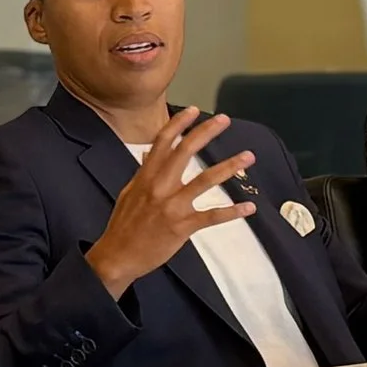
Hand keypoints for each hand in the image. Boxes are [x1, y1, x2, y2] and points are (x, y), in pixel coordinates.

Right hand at [85, 107, 254, 299]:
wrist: (118, 256)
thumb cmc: (123, 225)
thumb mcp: (129, 193)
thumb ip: (143, 172)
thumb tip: (149, 153)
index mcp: (146, 176)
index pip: (163, 141)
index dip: (178, 123)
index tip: (193, 110)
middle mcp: (160, 186)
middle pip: (185, 151)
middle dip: (206, 133)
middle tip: (224, 120)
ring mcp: (172, 206)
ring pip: (205, 180)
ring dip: (229, 166)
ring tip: (247, 157)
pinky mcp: (183, 226)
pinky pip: (212, 216)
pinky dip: (232, 212)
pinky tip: (248, 207)